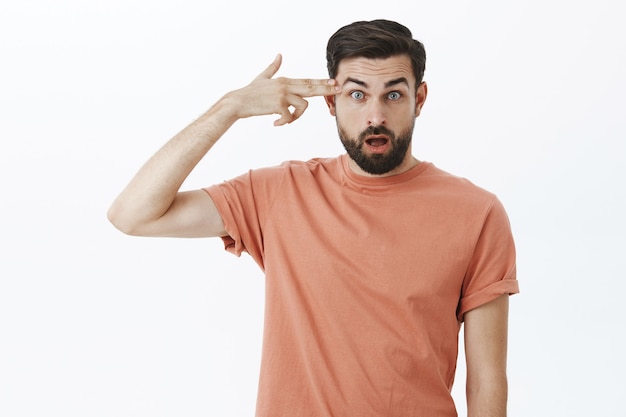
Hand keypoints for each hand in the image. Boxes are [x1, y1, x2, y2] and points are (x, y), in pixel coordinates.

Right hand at [226, 54, 340, 125]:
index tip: (333, 81)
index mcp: (284, 80)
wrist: (237, 102)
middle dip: (326, 89)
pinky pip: (290, 116)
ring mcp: (283, 95)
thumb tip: (279, 55)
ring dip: (296, 117)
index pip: (307, 81)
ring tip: (284, 121)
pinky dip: (284, 122)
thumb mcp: (263, 77)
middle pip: (311, 87)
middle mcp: (285, 85)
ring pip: (303, 106)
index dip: (321, 82)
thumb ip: (273, 67)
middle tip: (339, 90)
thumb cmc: (250, 92)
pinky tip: (275, 124)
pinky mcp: (278, 105)